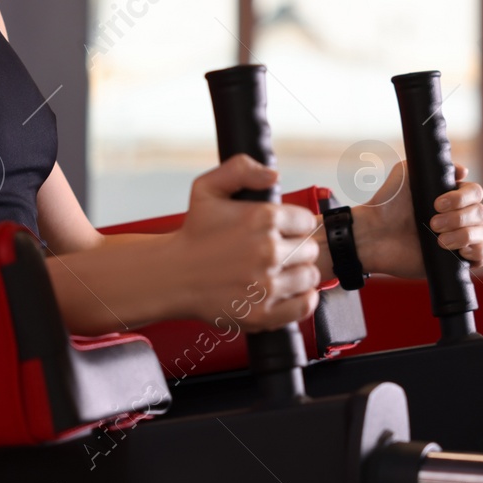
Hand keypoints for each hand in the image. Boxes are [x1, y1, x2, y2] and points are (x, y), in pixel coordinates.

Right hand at [167, 155, 321, 331]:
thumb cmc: (192, 234)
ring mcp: (267, 284)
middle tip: (275, 252)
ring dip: (298, 274)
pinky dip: (303, 299)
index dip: (295, 225)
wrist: (172, 275)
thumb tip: (273, 176)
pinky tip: (287, 292)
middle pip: (310, 249)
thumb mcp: (207, 188)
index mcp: (262, 218)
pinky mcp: (263, 313)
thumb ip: (241, 169)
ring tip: (279, 272)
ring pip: (309, 276)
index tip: (281, 231)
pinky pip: (305, 305)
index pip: (306, 221)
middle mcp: (268, 250)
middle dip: (296, 249)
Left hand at [359, 159, 482, 278]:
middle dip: (458, 218)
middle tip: (432, 223)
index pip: (475, 192)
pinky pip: (482, 257)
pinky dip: (477, 253)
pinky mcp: (454, 260)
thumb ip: (429, 165)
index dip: (462, 197)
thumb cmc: (387, 203)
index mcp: (451, 196)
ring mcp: (458, 238)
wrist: (374, 235)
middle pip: (481, 213)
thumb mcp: (404, 174)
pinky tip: (461, 252)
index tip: (437, 203)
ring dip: (464, 235)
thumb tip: (463, 170)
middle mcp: (458, 216)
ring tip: (439, 241)